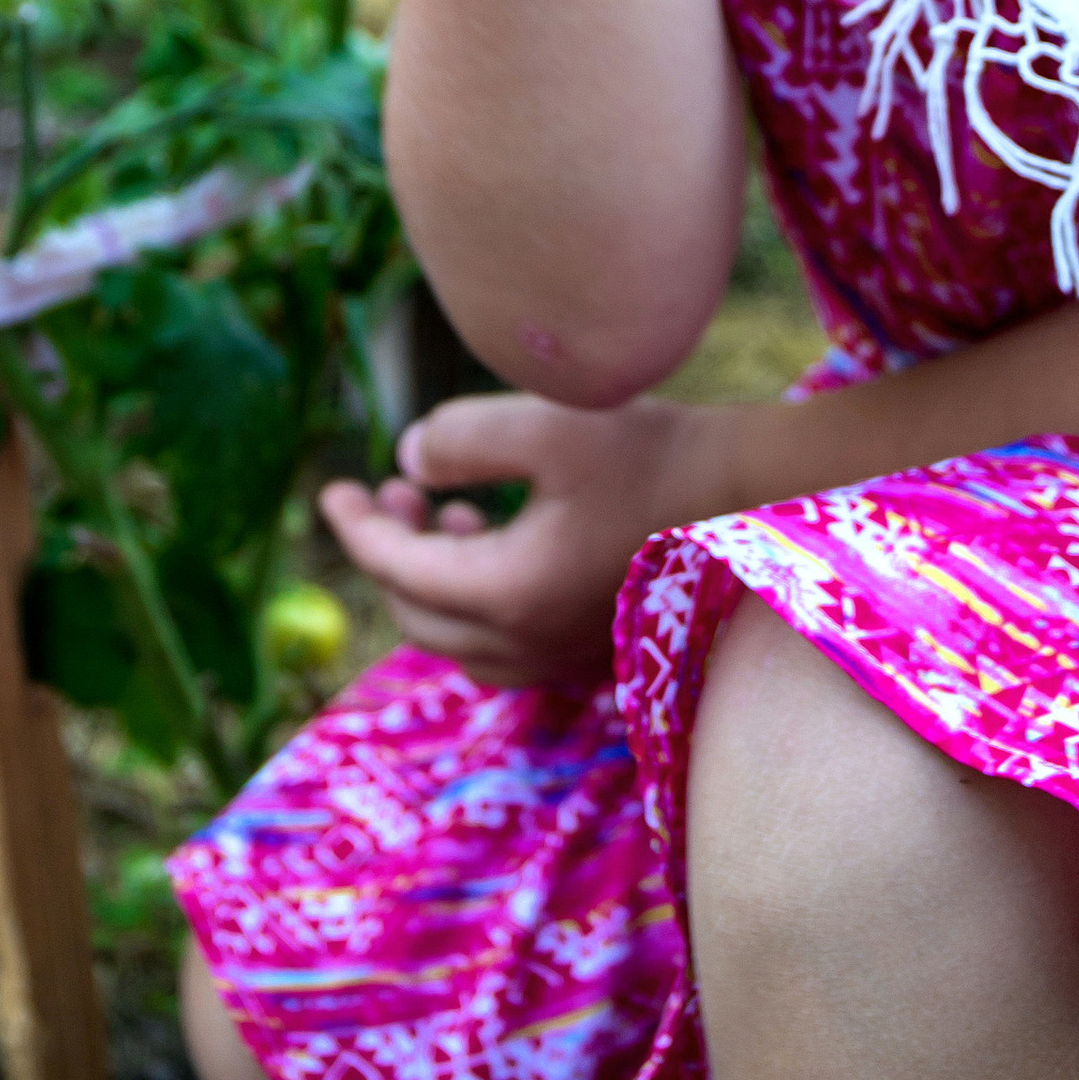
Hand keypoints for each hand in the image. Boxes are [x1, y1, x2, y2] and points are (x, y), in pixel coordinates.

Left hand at [318, 390, 735, 687]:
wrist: (745, 489)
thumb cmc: (648, 450)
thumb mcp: (546, 423)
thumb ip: (461, 439)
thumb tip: (409, 461)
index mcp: (507, 593)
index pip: (398, 568)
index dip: (356, 526)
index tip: (333, 488)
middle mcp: (528, 643)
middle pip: (418, 614)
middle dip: (389, 552)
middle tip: (391, 490)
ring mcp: (562, 656)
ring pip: (458, 640)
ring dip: (430, 581)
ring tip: (444, 511)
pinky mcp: (590, 650)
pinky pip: (501, 649)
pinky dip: (473, 605)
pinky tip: (495, 544)